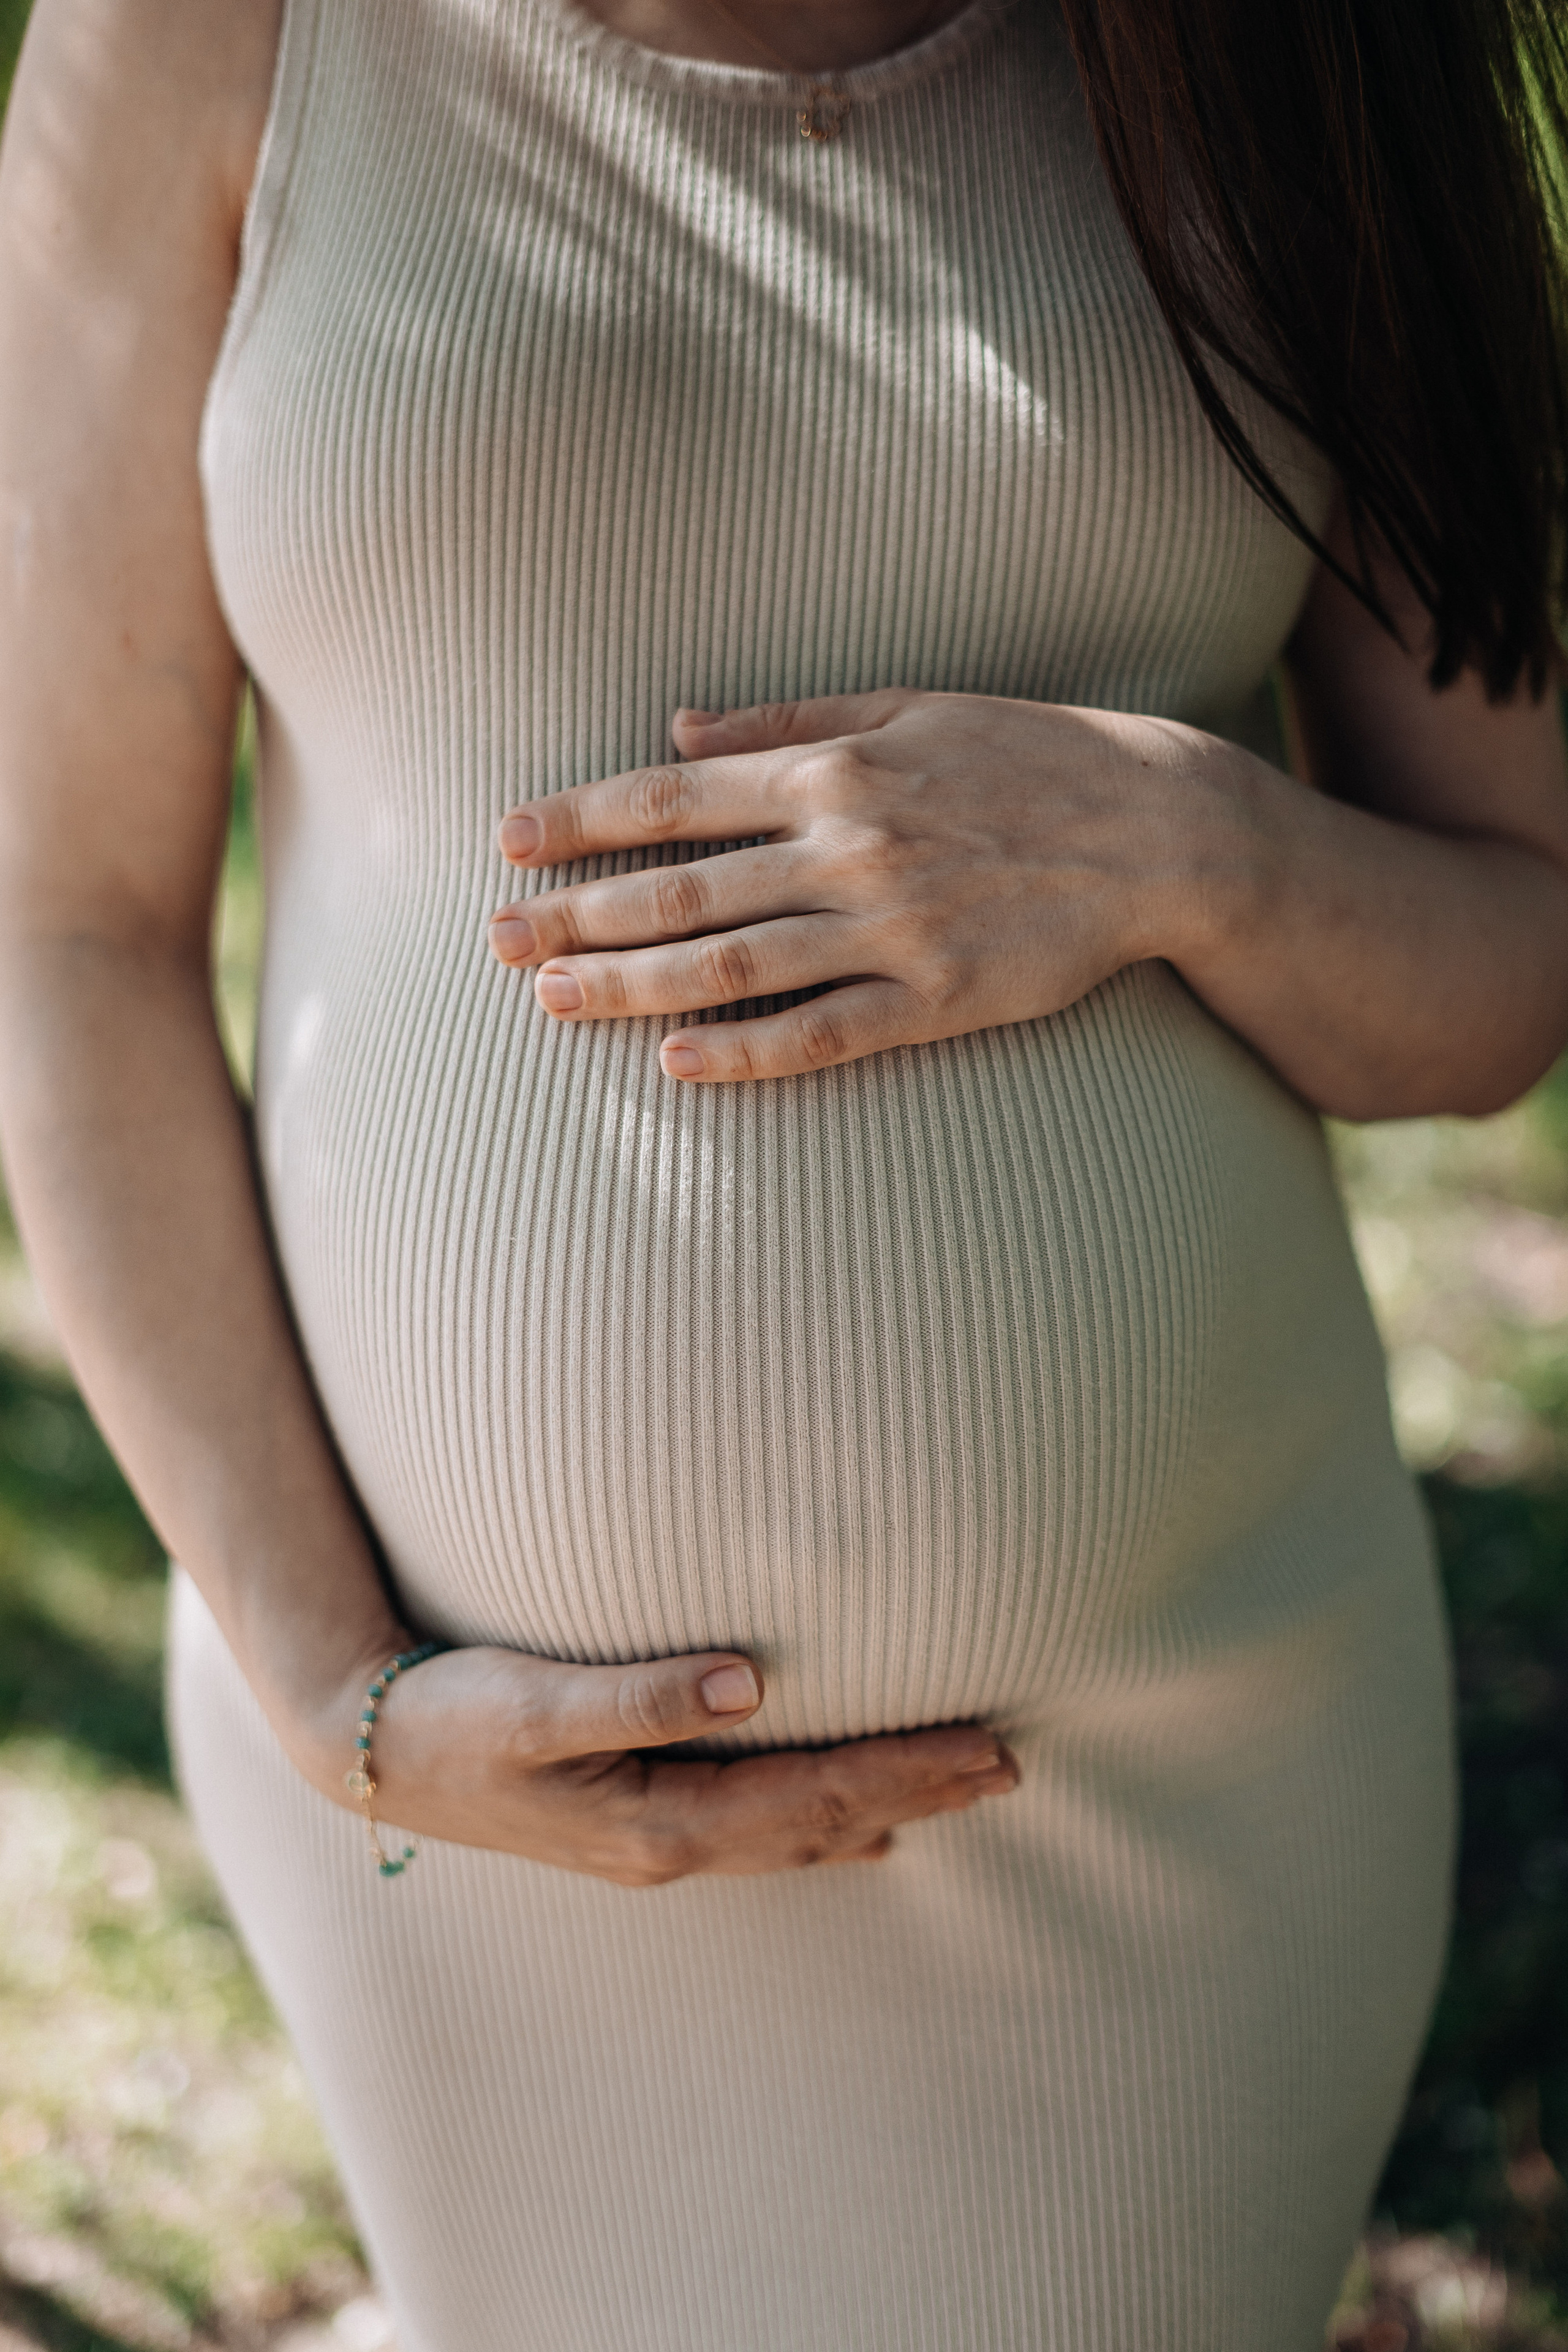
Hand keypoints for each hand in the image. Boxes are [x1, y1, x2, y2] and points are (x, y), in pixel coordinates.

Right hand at [310, 1639, 1019, 1885]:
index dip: (909, 1773)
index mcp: (660, 1820)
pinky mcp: (633, 1820)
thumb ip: (640, 1695)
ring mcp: (652, 1841)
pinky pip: (756, 1831)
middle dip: (920, 1794)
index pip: (817, 1797)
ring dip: (883, 1809)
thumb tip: (749, 1681)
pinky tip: (854, 1829)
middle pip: (824, 1822)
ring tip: (958, 1789)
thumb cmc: (452, 1716)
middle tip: (1010, 1765)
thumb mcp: (536, 1701)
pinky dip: (820, 1826)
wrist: (365, 1752)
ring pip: (797, 1833)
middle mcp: (669, 1845)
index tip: (990, 1747)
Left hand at [488, 690, 1238, 1080]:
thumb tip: (675, 730)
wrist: (1157, 831)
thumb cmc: (1027, 757)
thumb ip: (787, 721)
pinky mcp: (937, 1001)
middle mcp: (849, 848)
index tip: (506, 842)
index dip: (579, 820)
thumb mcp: (909, 706)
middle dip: (575, 914)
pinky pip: (822, 1033)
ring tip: (550, 1000)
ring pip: (733, 966)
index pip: (671, 798)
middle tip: (492, 941)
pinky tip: (675, 1064)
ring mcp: (892, 931)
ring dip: (632, 987)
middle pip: (680, 889)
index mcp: (835, 771)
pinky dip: (746, 1053)